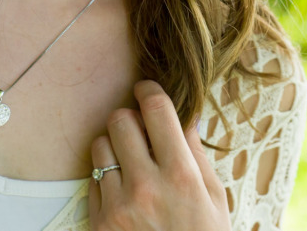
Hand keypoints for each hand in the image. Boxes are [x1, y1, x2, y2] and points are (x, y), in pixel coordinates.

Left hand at [88, 79, 231, 230]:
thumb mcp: (214, 197)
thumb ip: (195, 153)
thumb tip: (184, 114)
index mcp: (181, 175)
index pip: (156, 109)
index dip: (149, 90)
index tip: (147, 89)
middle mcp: (146, 186)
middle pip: (120, 119)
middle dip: (129, 118)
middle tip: (140, 130)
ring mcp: (118, 206)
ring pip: (100, 146)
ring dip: (113, 147)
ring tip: (130, 163)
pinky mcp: (99, 223)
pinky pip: (92, 180)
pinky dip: (106, 179)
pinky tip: (124, 193)